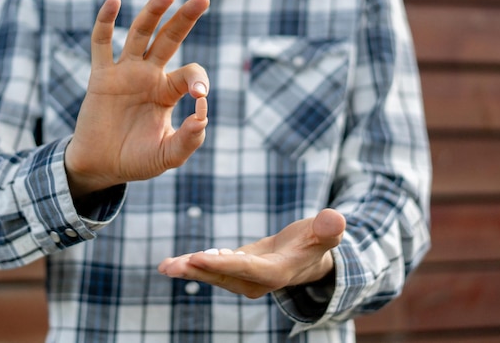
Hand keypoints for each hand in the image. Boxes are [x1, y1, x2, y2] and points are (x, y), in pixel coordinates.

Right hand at [65, 0, 210, 196]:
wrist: (101, 167)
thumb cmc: (136, 160)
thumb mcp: (168, 155)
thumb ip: (189, 140)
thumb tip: (203, 116)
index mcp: (168, 92)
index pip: (190, 73)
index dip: (199, 80)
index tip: (199, 97)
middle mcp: (149, 76)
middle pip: (169, 39)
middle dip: (185, 19)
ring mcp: (125, 73)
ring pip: (140, 34)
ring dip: (153, 12)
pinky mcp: (101, 77)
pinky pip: (102, 43)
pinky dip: (106, 21)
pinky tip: (114, 1)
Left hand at [158, 208, 345, 298]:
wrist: (310, 255)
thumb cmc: (318, 241)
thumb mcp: (325, 233)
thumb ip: (328, 229)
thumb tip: (335, 219)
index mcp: (278, 272)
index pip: (246, 269)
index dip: (222, 264)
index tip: (197, 257)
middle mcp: (258, 280)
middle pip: (223, 276)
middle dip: (195, 271)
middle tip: (169, 267)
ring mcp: (245, 278)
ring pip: (214, 275)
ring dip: (189, 270)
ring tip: (164, 266)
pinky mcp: (236, 270)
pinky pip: (213, 269)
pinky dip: (194, 266)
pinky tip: (173, 262)